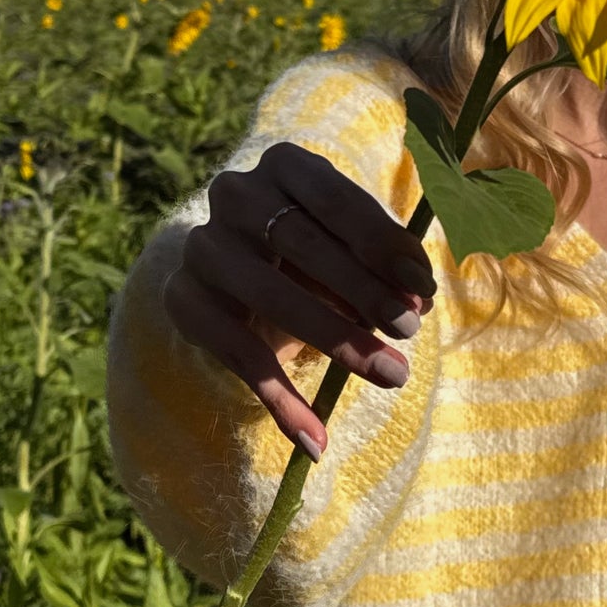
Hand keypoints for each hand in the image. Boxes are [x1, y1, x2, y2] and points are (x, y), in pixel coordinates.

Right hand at [162, 141, 435, 456]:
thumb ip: (386, 264)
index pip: (336, 199)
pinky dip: (280, 403)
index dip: (382, 244)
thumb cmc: (320, 251)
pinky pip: (237, 355)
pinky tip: (317, 441)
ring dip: (337, 341)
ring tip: (391, 375)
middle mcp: (235, 195)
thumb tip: (419, 299)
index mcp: (285, 165)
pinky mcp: (182, 301)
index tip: (424, 288)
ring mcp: (203, 247)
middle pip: (302, 245)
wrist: (239, 270)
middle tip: (409, 331)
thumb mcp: (355, 247)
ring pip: (271, 298)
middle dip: (363, 291)